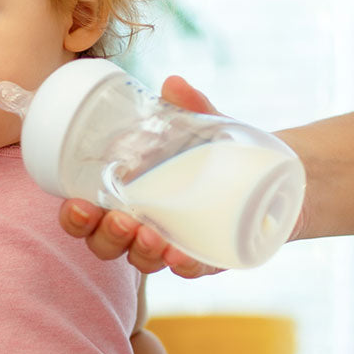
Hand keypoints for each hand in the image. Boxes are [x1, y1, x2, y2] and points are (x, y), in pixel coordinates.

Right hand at [59, 75, 223, 277]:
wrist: (277, 177)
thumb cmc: (222, 153)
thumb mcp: (206, 128)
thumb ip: (189, 108)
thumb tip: (173, 84)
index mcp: (129, 196)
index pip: (89, 216)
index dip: (76, 218)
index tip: (77, 206)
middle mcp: (145, 225)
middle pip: (108, 245)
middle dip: (106, 237)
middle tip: (119, 219)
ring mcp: (176, 243)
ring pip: (143, 261)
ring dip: (141, 252)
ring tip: (150, 234)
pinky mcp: (211, 255)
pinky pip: (191, 269)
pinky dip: (182, 265)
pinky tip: (178, 256)